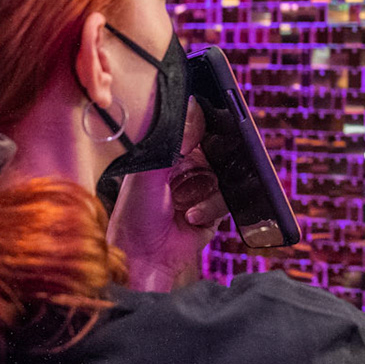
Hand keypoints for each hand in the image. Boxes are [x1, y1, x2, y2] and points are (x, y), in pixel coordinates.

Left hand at [106, 100, 229, 291]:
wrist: (143, 256)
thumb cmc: (134, 214)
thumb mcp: (150, 170)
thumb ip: (173, 138)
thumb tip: (193, 107)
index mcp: (171, 153)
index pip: (198, 129)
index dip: (205, 128)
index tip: (207, 131)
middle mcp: (189, 169)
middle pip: (218, 151)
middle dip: (209, 164)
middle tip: (195, 173)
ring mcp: (203, 190)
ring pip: (226, 175)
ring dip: (205, 192)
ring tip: (183, 205)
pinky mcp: (216, 210)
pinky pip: (230, 199)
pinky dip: (211, 208)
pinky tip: (191, 216)